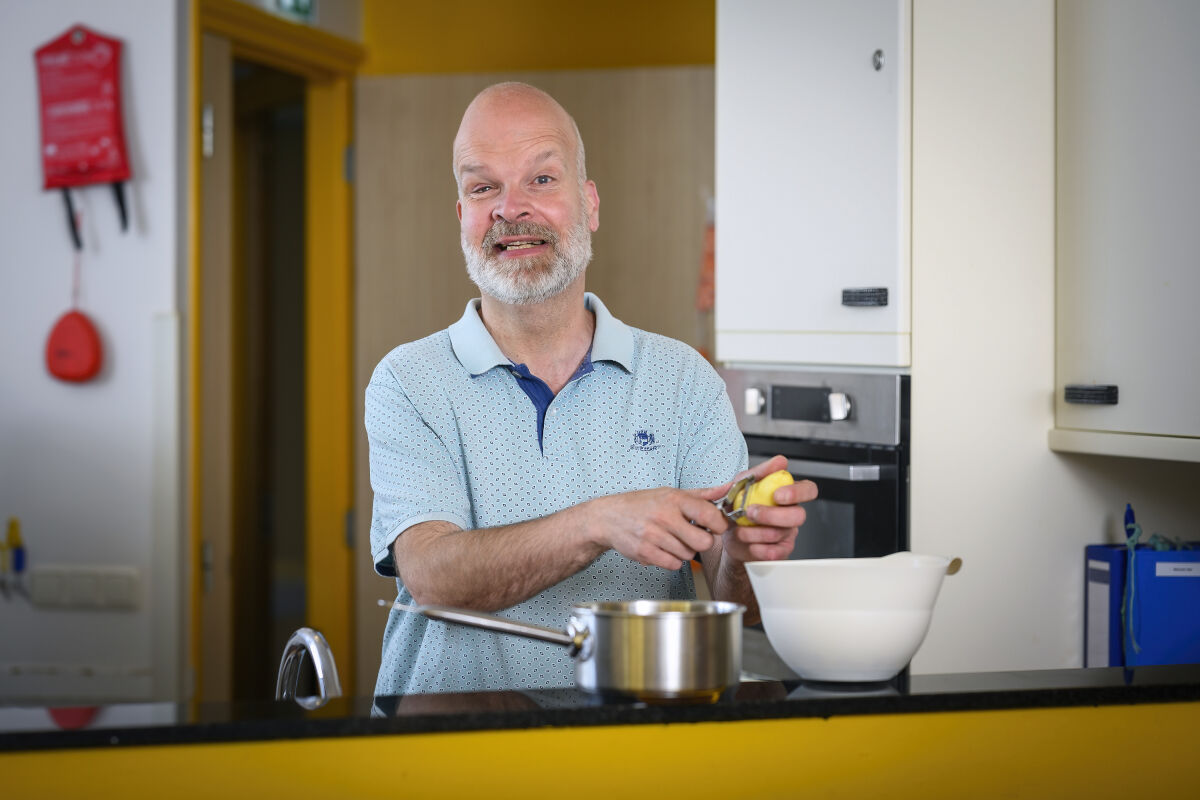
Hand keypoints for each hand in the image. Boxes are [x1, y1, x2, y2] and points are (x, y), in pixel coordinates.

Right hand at [582, 487, 731, 571]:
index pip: (709, 514)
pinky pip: (673, 564)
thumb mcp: (671, 493)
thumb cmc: (642, 505)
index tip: (715, 526)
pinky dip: (672, 560)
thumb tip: (727, 488)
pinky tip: (664, 549)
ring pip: (688, 555)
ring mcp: (654, 536)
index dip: (719, 524)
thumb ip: (701, 494)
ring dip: (685, 551)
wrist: (609, 517)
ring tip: (673, 540)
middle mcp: (664, 517)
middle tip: (695, 536)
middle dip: (703, 542)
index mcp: (674, 499)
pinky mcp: (645, 552)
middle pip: (703, 542)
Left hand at [698, 455, 817, 562]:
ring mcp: (787, 533)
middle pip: (799, 516)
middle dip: (772, 515)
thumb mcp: (742, 484)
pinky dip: (757, 548)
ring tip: (740, 529)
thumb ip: (761, 472)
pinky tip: (748, 542)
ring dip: (755, 532)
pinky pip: (775, 552)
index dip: (798, 493)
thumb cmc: (738, 506)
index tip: (778, 495)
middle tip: (751, 512)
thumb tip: (780, 461)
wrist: (726, 533)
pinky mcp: (779, 551)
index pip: (808, 490)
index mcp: (786, 494)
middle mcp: (790, 513)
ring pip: (781, 534)